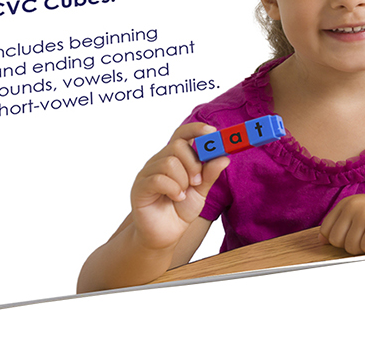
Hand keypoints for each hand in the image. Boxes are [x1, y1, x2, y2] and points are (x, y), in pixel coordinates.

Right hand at [128, 122, 227, 250]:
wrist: (164, 234)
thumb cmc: (180, 209)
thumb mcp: (201, 191)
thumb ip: (210, 174)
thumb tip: (224, 157)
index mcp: (174, 158)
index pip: (182, 133)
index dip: (196, 129)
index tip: (213, 132)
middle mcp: (159, 161)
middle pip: (178, 145)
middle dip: (194, 163)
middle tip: (197, 181)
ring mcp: (147, 174)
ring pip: (169, 162)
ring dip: (183, 179)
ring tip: (184, 193)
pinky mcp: (140, 188)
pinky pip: (158, 179)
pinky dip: (173, 189)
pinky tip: (176, 198)